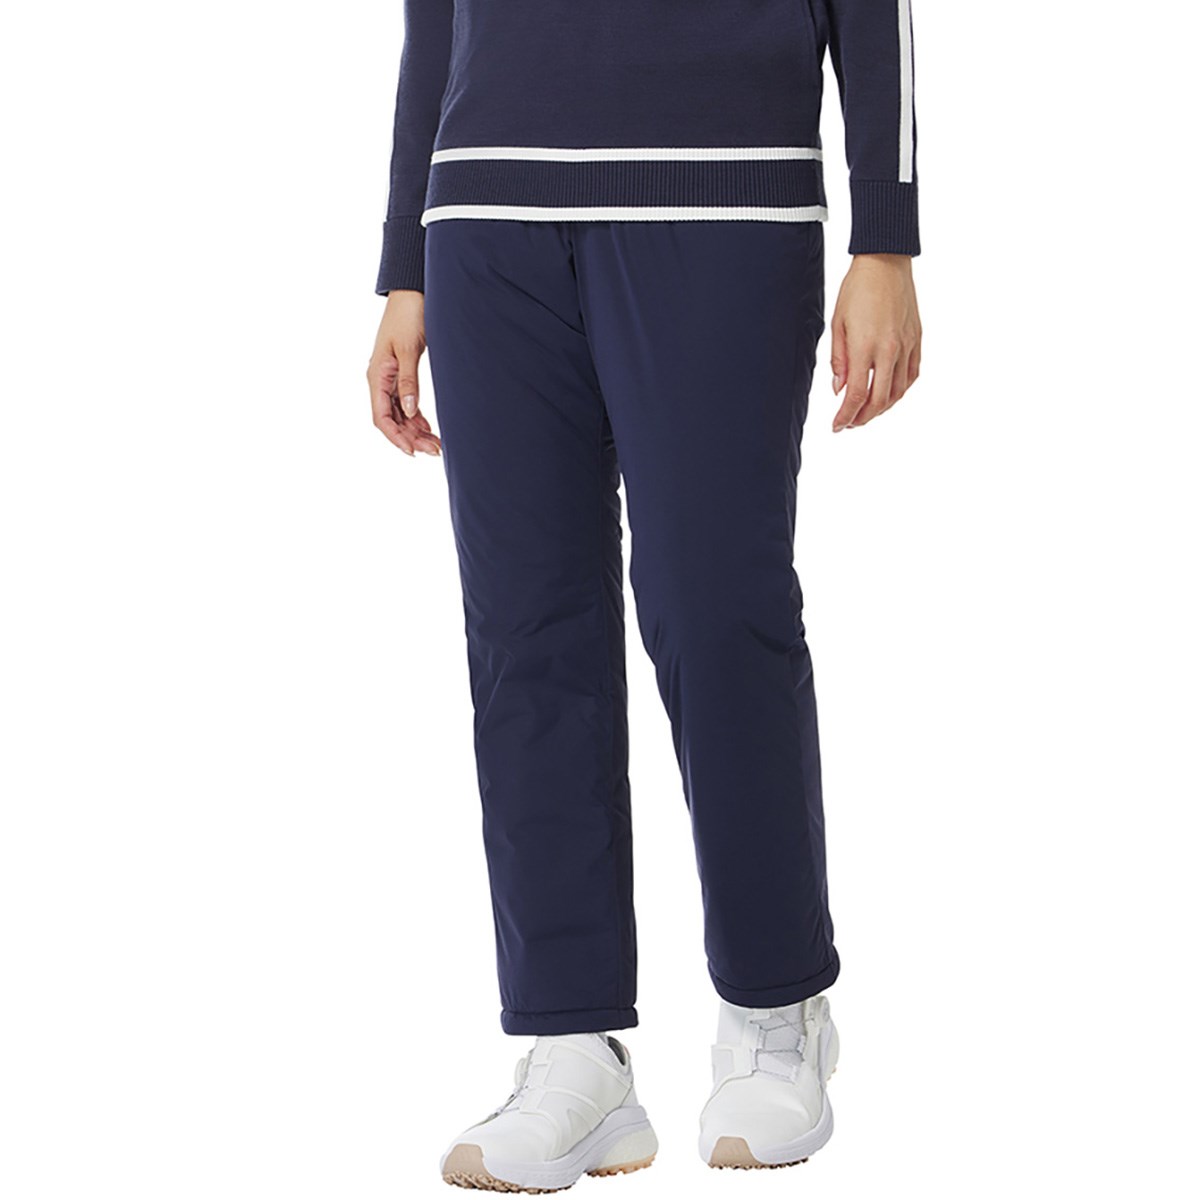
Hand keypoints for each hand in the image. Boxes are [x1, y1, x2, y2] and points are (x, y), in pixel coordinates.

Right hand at [366, 289, 441, 455]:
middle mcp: (380, 380)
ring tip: (437, 444)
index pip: (382, 417)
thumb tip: (411, 411)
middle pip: (392, 420)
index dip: (396, 438)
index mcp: (377, 375)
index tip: (414, 452)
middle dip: (411, 438)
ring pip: (401, 414)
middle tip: (435, 450)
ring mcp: (390, 377)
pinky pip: (406, 403)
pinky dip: (418, 418)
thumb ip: (409, 380)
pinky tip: (429, 428)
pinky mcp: (401, 373)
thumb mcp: (409, 349)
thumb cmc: (409, 315)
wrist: (412, 292)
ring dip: (416, 431)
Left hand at [829, 254, 921, 431]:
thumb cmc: (857, 289)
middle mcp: (889, 350)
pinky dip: (900, 391)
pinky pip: (912, 376)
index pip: (856, 395)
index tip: (837, 426)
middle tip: (850, 424)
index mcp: (865, 347)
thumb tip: (839, 390)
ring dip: (882, 408)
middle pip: (879, 401)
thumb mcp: (837, 324)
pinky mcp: (917, 340)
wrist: (886, 262)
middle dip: (862, 419)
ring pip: (898, 392)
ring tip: (866, 412)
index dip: (846, 416)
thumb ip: (838, 360)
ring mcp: (907, 346)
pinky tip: (889, 394)